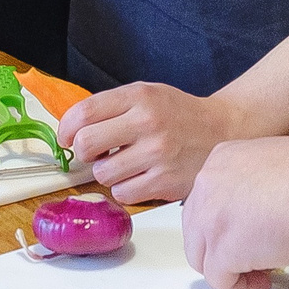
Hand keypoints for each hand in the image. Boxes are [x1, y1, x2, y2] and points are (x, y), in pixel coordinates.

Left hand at [59, 83, 251, 204]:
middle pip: (86, 144)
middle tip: (95, 153)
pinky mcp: (165, 182)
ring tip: (127, 164)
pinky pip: (123, 194)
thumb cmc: (178, 114)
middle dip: (83, 152)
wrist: (223, 131)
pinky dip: (126, 189)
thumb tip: (70, 131)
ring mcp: (158, 154)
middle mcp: (148, 123)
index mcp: (139, 97)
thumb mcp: (146, 94)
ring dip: (108, 173)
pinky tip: (141, 177)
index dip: (65, 129)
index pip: (84, 113)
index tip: (66, 138)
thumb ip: (110, 107)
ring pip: (102, 174)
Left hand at [181, 133, 288, 288]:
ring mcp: (209, 219)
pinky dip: (240, 288)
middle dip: (222, 250)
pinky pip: (218, 281)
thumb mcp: (274, 167)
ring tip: (261, 274)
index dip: (226, 225)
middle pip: (197, 231)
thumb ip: (254, 187)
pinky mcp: (222, 250)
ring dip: (229, 271)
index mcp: (220, 161)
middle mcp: (206, 186)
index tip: (249, 236)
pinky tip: (264, 283)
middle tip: (253, 259)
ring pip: (202, 258)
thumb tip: (258, 215)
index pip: (207, 202)